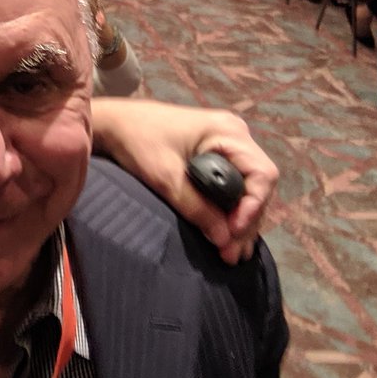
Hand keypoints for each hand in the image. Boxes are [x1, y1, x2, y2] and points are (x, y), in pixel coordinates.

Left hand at [91, 100, 277, 264]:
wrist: (114, 123)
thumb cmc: (137, 140)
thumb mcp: (165, 177)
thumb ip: (196, 207)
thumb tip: (224, 238)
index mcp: (227, 132)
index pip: (262, 174)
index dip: (253, 207)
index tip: (233, 232)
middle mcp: (234, 135)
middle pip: (258, 184)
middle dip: (246, 221)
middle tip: (231, 254)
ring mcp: (226, 143)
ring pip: (248, 188)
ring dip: (240, 220)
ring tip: (230, 253)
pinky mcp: (216, 153)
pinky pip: (234, 184)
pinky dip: (230, 209)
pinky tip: (225, 235)